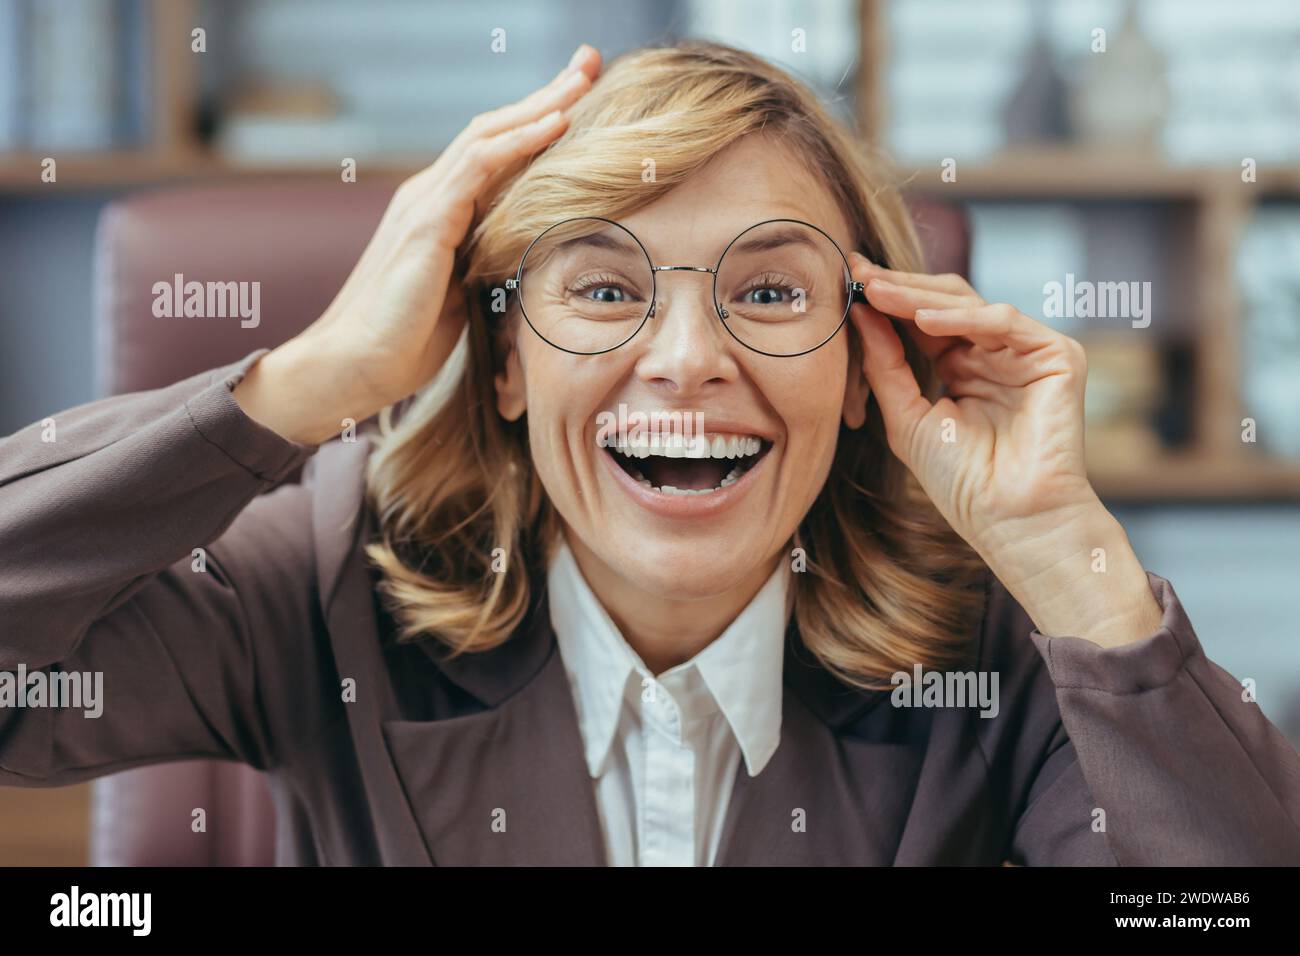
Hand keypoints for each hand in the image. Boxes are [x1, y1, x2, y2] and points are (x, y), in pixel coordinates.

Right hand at [234, 44, 602, 444]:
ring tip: (582, 79)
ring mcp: (425, 203)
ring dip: (540, 104)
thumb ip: (488, 265)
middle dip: (544, 95)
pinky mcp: (426, 222)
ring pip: (488, 136)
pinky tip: (555, 124)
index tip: (580, 102)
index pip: (494, 153)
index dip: (536, 124)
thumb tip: (531, 260)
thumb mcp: (461, 295)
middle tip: (588, 63)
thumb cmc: (405, 341)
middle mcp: (431, 194)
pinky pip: (477, 167)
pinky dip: (519, 142)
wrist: (353, 366)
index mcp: (440, 211)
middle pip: (494, 129)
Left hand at [848, 255, 1161, 646]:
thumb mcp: (906, 417)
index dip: (887, 300)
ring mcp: (1026, 352)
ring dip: (921, 298)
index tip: (848, 280)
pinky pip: (1004, 322)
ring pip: (971, 304)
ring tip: (880, 293)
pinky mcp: (1057, 355)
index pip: (922, 320)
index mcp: (962, 367)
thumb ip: (885, 364)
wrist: (1010, 520)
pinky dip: (963, 318)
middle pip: (945, 303)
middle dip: (900, 288)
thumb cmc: (961, 482)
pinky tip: (924, 322)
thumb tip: (860, 312)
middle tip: (860, 274)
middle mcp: (995, 353)